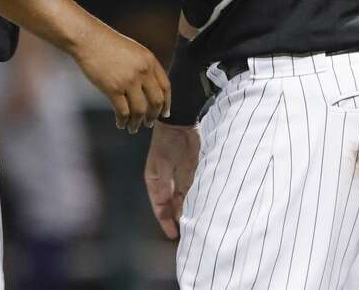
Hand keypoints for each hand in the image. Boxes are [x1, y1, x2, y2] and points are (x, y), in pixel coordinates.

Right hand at [71, 21, 170, 132]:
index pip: (166, 87)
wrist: (88, 39)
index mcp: (149, 61)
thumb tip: (149, 89)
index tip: (165, 113)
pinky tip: (120, 123)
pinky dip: (123, 121)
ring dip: (137, 122)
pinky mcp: (113, 88)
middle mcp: (142, 71)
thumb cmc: (107, 43)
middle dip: (153, 116)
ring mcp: (128, 80)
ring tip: (133, 128)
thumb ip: (144, 67)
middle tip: (149, 123)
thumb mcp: (134, 51)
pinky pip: (122, 111)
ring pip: (140, 110)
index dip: (167, 103)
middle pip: (156, 101)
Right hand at [145, 121, 199, 238]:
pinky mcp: (192, 173)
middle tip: (188, 234)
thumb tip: (165, 206)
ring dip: (188, 211)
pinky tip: (203, 209)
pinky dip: (197, 201)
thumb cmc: (166, 142)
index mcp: (155, 181)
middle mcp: (167, 183)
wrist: (180, 123)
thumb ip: (165, 185)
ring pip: (184, 201)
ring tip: (196, 226)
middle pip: (171, 206)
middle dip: (177, 219)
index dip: (165, 221)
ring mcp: (180, 178)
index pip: (159, 206)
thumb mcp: (162, 164)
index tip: (173, 235)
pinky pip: (194, 191)